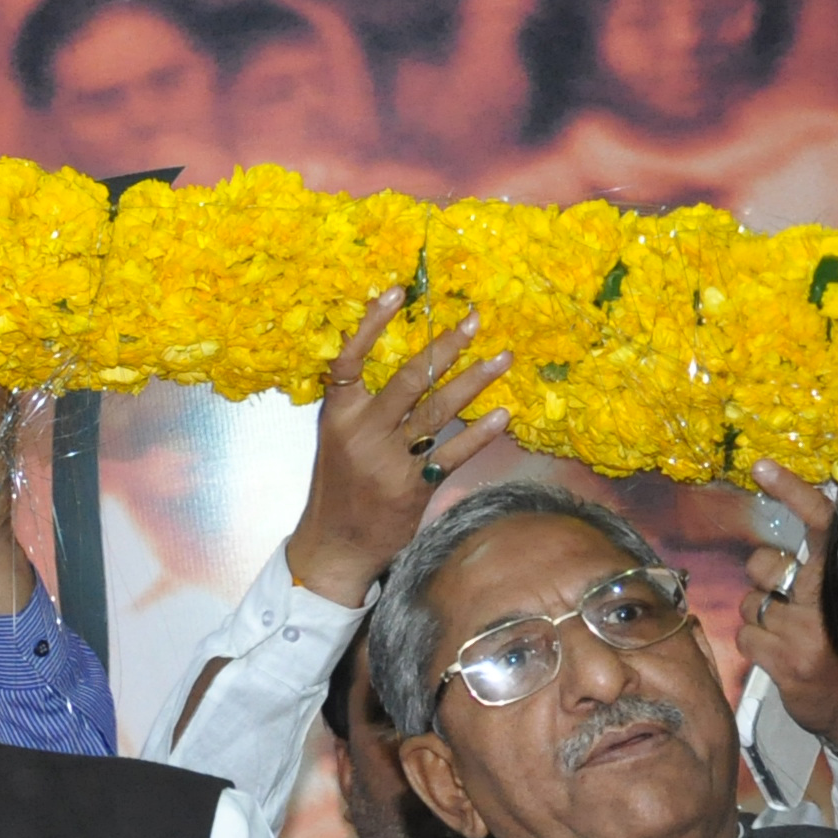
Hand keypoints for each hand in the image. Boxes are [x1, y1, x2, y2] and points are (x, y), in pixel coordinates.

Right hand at [284, 290, 512, 604]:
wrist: (334, 545)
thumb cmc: (340, 487)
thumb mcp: (339, 440)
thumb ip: (365, 407)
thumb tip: (410, 365)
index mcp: (338, 416)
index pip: (350, 360)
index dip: (372, 324)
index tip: (397, 292)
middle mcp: (361, 433)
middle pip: (408, 379)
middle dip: (444, 347)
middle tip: (474, 319)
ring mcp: (388, 460)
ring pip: (436, 411)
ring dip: (474, 381)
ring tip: (503, 357)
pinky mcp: (412, 486)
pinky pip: (452, 453)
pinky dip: (479, 434)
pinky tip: (502, 415)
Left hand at [738, 460, 837, 752]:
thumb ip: (822, 566)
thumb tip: (803, 522)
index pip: (822, 524)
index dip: (794, 492)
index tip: (762, 467)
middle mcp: (827, 598)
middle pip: (765, 564)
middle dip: (764, 578)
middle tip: (789, 602)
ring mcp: (804, 629)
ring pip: (750, 602)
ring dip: (760, 615)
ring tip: (790, 634)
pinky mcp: (783, 658)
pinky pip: (744, 635)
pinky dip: (754, 643)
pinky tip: (780, 654)